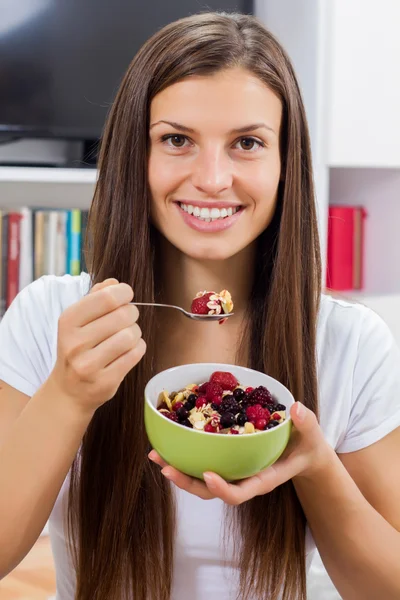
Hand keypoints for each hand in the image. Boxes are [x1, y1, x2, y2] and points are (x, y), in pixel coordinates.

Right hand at [50, 278, 145, 414]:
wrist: (69, 391)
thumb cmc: (78, 348)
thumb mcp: (78, 321)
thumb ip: (95, 297)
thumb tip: (114, 283)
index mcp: (68, 322)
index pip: (106, 298)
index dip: (123, 292)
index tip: (126, 295)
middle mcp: (75, 343)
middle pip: (123, 315)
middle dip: (131, 313)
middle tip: (128, 318)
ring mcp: (89, 365)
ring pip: (131, 335)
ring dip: (135, 332)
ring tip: (127, 336)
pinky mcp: (105, 381)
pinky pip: (136, 354)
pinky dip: (138, 348)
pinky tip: (130, 349)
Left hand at [149, 402, 334, 504]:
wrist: (305, 454)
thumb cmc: (308, 447)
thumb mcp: (312, 436)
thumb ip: (306, 423)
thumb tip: (296, 408)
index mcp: (263, 478)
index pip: (241, 492)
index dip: (223, 488)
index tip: (208, 475)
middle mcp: (244, 479)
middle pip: (211, 491)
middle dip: (187, 482)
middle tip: (165, 467)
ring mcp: (234, 472)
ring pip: (202, 480)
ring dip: (178, 469)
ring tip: (156, 456)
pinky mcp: (228, 461)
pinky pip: (203, 463)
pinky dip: (185, 456)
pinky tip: (169, 443)